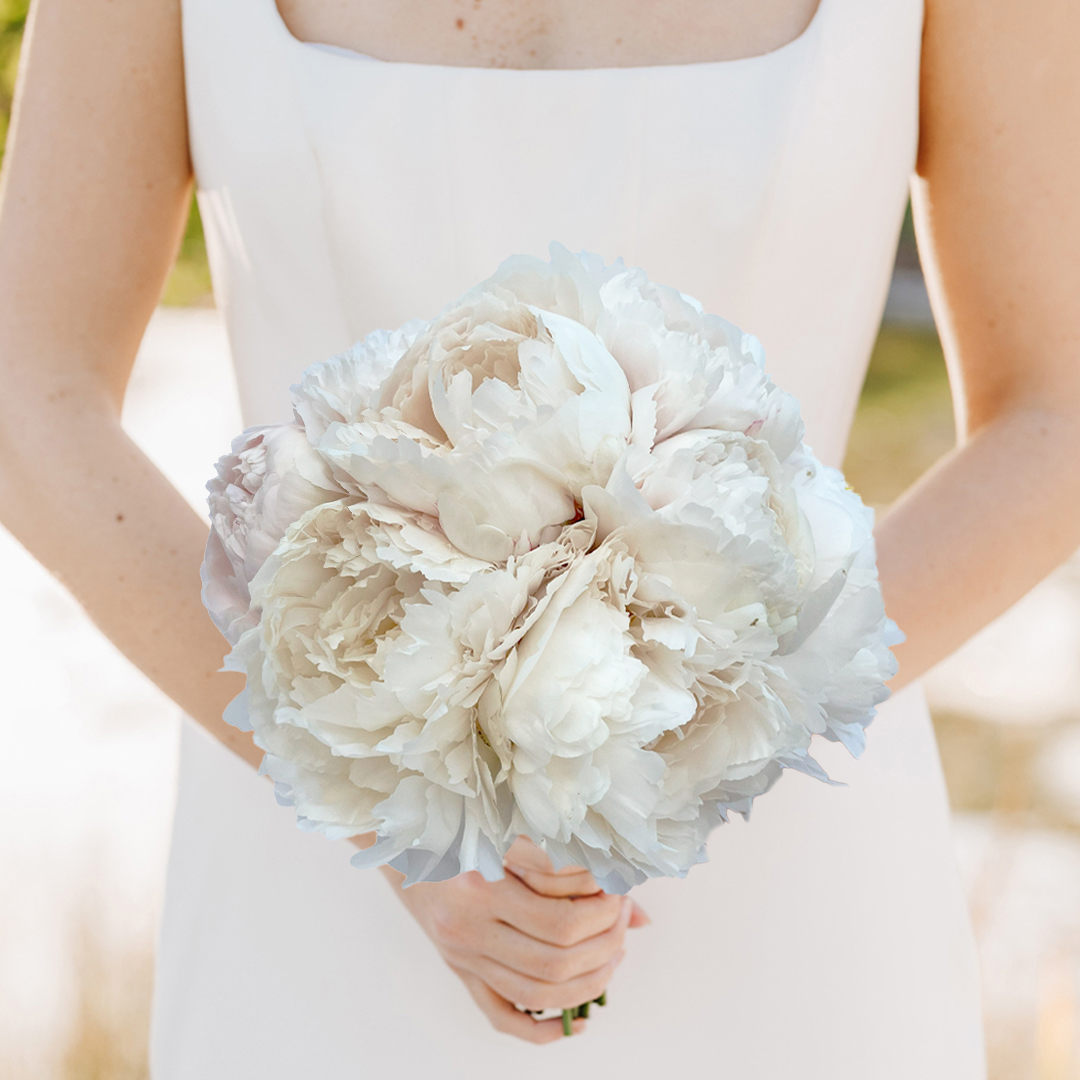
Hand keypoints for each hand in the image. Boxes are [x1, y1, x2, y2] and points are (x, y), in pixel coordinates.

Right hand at [382, 841, 648, 1043]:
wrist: (401, 840)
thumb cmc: (457, 823)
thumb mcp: (504, 827)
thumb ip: (562, 856)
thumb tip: (623, 891)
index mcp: (479, 887)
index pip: (560, 922)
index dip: (603, 913)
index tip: (620, 893)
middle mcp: (467, 928)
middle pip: (555, 962)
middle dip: (604, 945)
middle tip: (623, 920)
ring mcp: (461, 956)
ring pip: (537, 994)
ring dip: (589, 982)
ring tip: (613, 955)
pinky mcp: (459, 971)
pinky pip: (501, 1016)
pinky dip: (542, 1029)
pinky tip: (577, 1021)